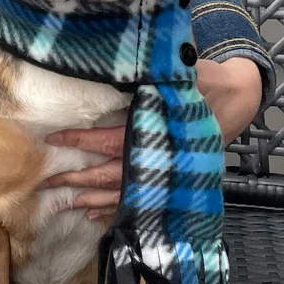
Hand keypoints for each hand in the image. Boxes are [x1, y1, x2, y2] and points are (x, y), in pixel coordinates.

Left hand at [41, 58, 263, 223]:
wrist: (235, 100)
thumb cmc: (201, 82)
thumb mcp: (174, 75)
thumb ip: (145, 78)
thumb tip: (107, 70)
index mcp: (150, 129)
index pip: (107, 140)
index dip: (79, 141)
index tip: (53, 139)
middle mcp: (154, 156)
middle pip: (109, 173)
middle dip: (78, 179)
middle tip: (48, 182)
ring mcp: (162, 172)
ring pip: (121, 191)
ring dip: (93, 198)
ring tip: (68, 203)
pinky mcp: (168, 180)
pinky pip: (138, 198)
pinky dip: (115, 206)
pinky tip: (95, 212)